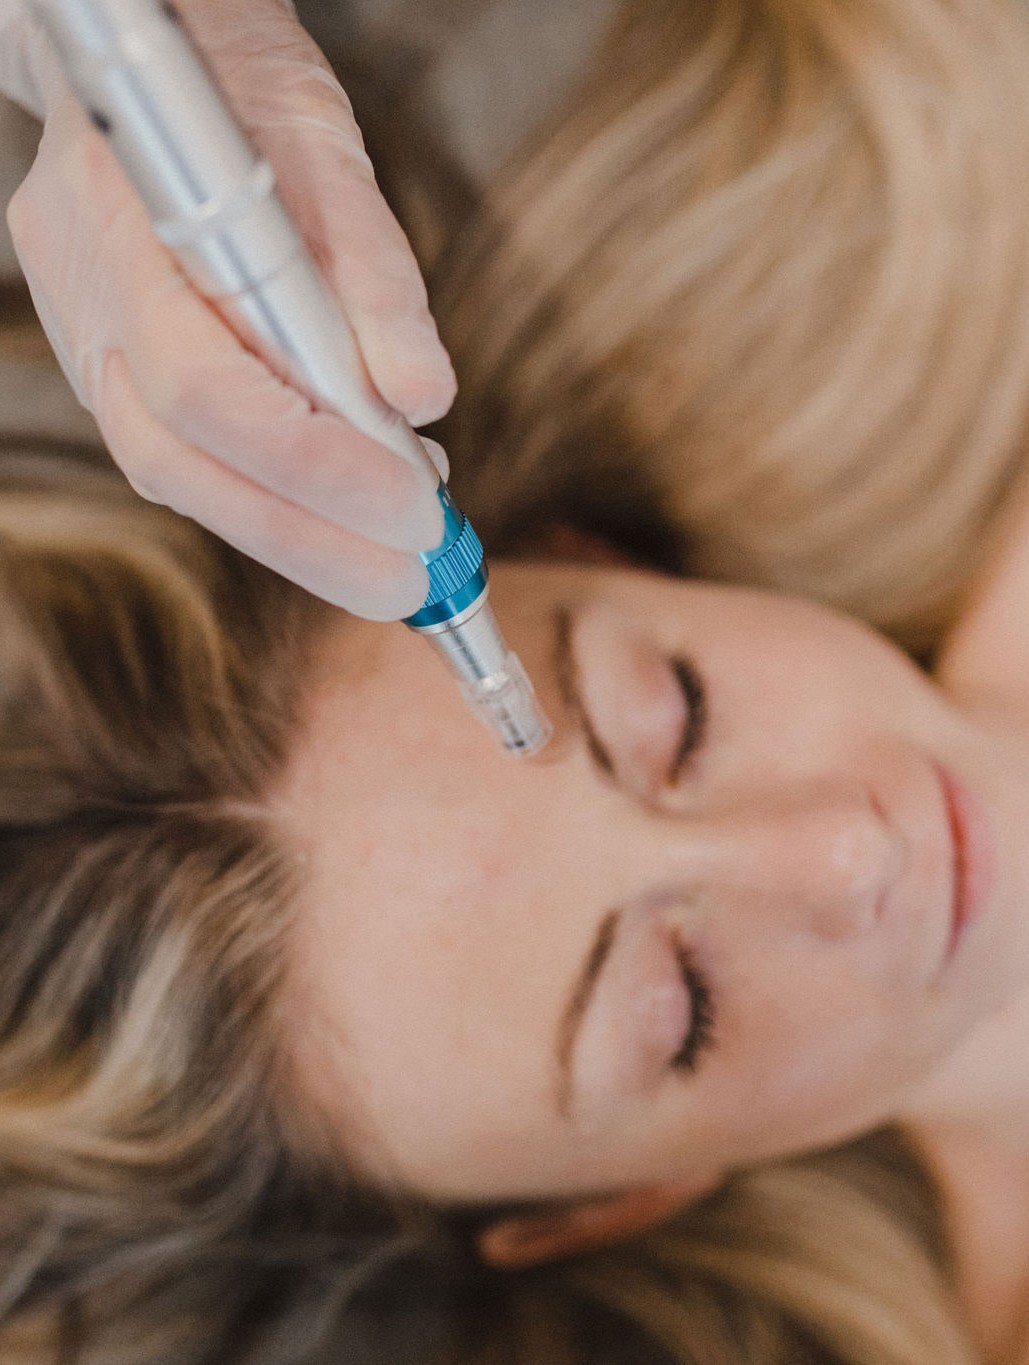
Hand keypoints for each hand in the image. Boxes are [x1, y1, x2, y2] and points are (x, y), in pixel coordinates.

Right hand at [1, 0, 455, 620]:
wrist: (148, 35)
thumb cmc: (232, 71)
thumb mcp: (321, 143)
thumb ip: (370, 272)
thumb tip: (423, 400)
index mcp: (119, 231)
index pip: (210, 397)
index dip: (320, 469)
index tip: (419, 515)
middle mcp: (84, 301)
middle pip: (187, 471)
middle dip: (312, 543)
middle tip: (415, 582)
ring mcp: (86, 335)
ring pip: (183, 479)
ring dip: (300, 532)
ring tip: (397, 549)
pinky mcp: (113, 357)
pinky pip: (190, 454)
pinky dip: (273, 493)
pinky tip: (344, 501)